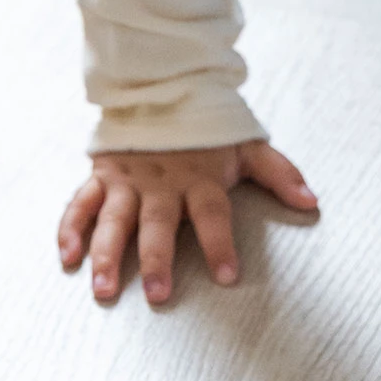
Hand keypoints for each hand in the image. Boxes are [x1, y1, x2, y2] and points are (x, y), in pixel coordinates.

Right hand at [57, 140, 317, 305]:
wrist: (162, 86)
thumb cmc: (207, 128)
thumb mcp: (248, 145)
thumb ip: (280, 174)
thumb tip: (311, 202)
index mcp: (198, 178)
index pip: (212, 215)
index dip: (220, 244)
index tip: (227, 276)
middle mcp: (160, 182)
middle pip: (157, 225)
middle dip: (156, 260)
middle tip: (157, 295)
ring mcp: (127, 181)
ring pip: (113, 221)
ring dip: (107, 255)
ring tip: (104, 290)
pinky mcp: (102, 176)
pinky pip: (81, 205)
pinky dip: (71, 230)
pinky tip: (68, 259)